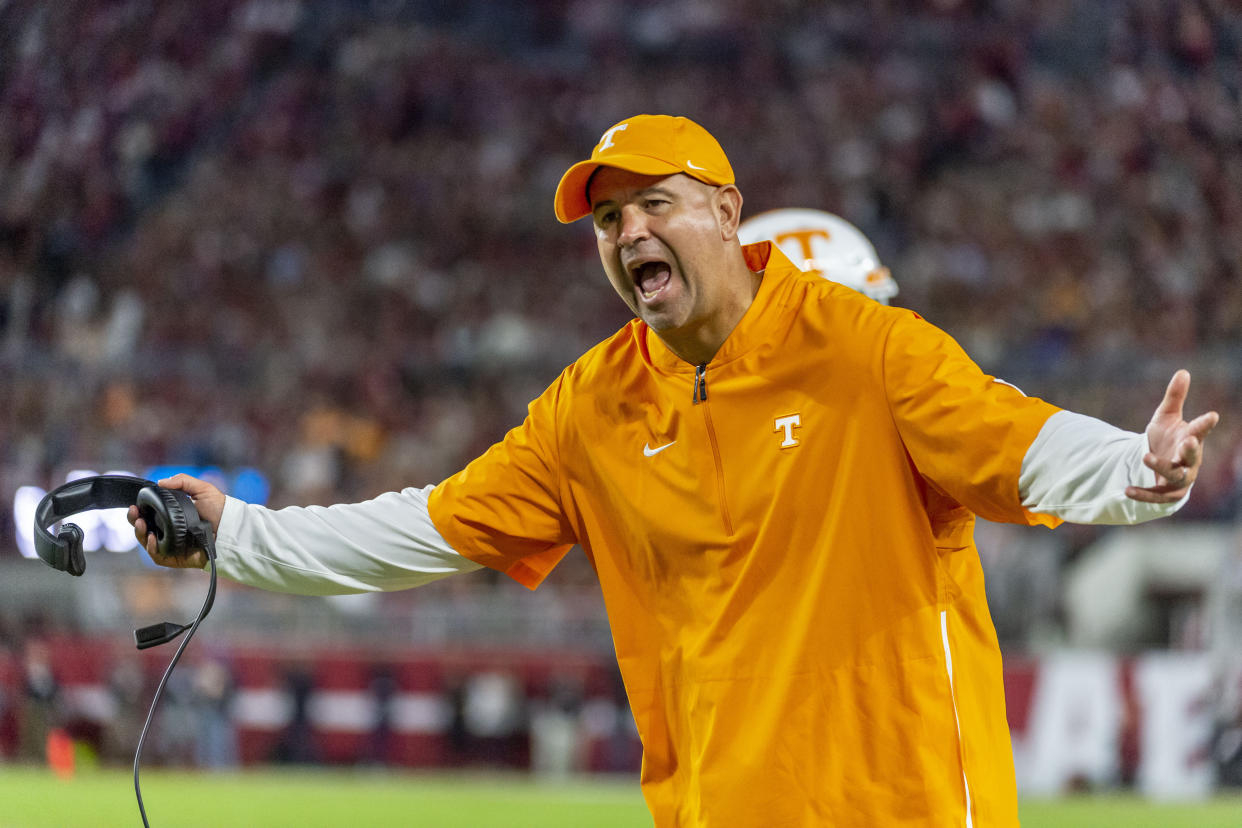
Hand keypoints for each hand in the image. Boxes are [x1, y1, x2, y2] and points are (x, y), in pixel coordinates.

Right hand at [127, 473, 224, 568]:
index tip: (135, 505)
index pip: (149, 515)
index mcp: (172, 516)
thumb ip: (182, 481)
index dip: (139, 511)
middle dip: (135, 522)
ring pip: (147, 543)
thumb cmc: (220, 509)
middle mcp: (169, 531)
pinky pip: (158, 556)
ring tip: (142, 524)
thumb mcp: (202, 489)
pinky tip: (152, 539)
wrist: (232, 528)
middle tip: (134, 513)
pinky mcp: (176, 558)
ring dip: (140, 534)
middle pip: (144, 529)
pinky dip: (152, 549)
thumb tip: (160, 482)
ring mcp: (171, 545)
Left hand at [1125, 370, 1219, 503]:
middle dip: (1191, 449)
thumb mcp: (1166, 416)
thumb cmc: (1167, 437)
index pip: (1201, 430)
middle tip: (1188, 440)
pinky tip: (1126, 490)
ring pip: (1176, 475)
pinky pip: (1157, 496)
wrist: (1158, 464)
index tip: (1212, 415)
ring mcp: (1181, 478)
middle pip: (1193, 456)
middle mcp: (1189, 460)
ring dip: (1162, 467)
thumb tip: (1183, 371)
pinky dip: (1143, 494)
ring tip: (1146, 457)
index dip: (1206, 424)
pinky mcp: (1167, 492)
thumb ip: (1175, 397)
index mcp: (1191, 439)